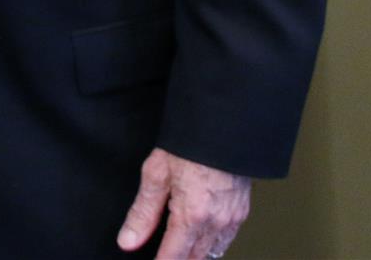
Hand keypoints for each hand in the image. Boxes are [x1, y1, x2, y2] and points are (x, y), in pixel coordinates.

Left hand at [116, 147, 250, 258]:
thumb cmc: (188, 144)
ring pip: (212, 252)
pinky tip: (199, 237)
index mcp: (192, 215)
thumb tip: (128, 241)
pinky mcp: (242, 212)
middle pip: (194, 258)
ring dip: (195, 254)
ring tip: (178, 248)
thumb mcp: (156, 174)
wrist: (222, 124)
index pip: (173, 257)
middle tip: (162, 254)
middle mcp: (216, 222)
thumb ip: (142, 213)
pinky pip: (226, 240)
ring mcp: (232, 218)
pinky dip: (212, 244)